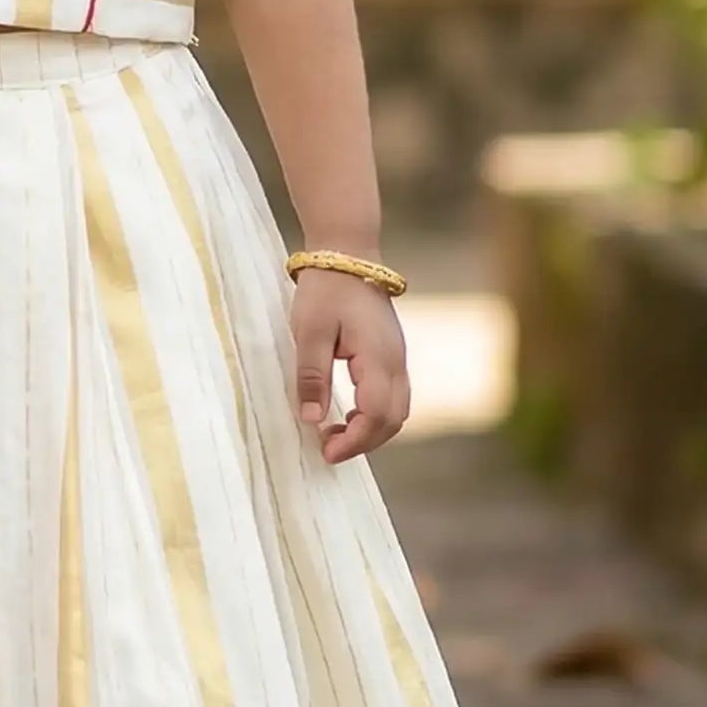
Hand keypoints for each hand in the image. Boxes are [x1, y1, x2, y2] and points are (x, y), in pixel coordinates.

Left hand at [289, 267, 409, 461]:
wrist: (347, 254)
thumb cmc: (325, 291)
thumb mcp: (309, 333)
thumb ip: (311, 377)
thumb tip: (312, 420)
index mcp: (378, 358)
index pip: (377, 416)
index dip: (354, 442)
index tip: (326, 452)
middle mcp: (396, 362)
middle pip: (394, 419)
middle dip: (364, 442)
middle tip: (327, 449)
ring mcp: (398, 358)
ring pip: (397, 410)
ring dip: (371, 430)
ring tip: (334, 434)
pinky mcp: (392, 354)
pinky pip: (393, 396)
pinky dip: (375, 414)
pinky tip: (347, 414)